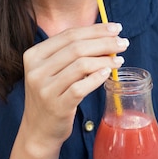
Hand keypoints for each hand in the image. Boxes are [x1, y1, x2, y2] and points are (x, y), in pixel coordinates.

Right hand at [20, 23, 127, 151]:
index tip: (116, 28)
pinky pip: (81, 87)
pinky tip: (108, 74)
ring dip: (105, 60)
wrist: (38, 131)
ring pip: (81, 65)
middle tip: (123, 43)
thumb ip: (70, 54)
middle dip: (105, 42)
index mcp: (34, 55)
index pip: (68, 35)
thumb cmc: (51, 96)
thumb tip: (105, 36)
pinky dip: (97, 78)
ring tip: (119, 60)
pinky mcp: (57, 106)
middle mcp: (36, 70)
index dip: (95, 30)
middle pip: (77, 47)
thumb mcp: (51, 72)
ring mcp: (45, 89)